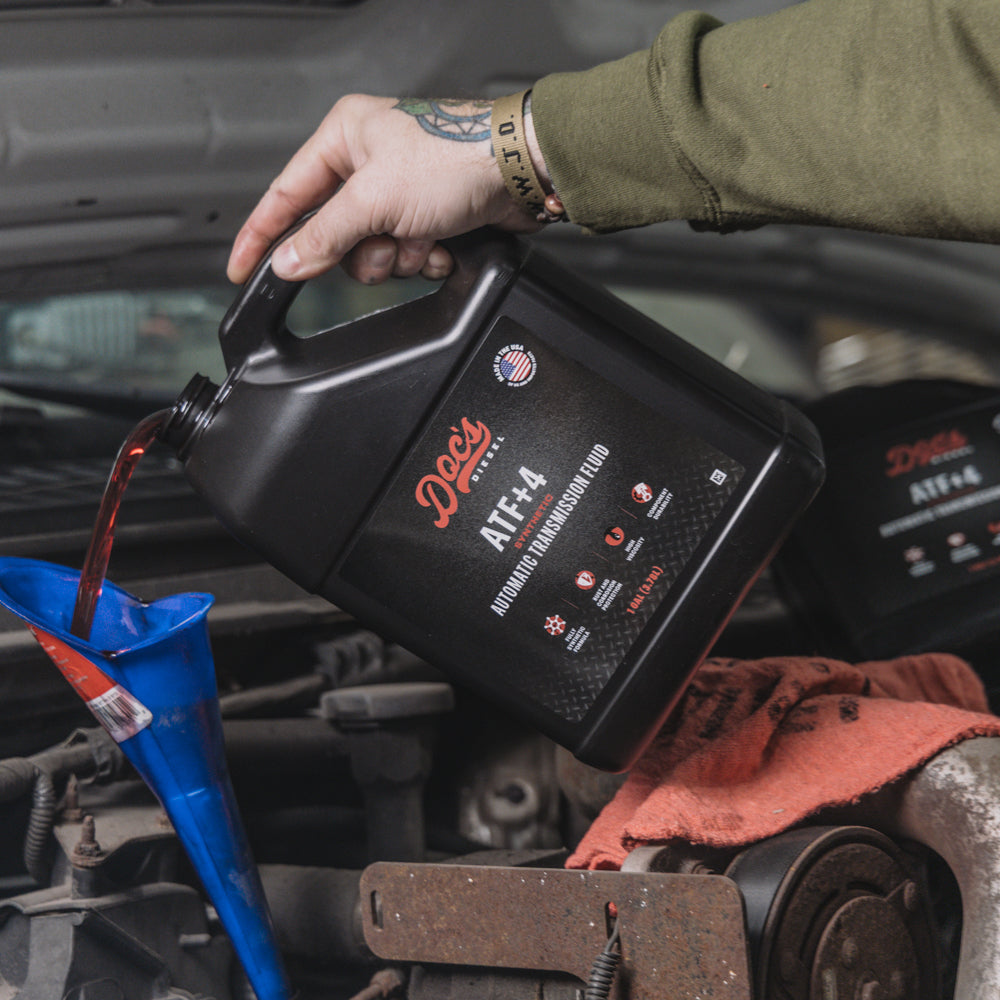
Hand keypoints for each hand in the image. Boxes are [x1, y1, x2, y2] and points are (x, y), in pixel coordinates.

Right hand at [227, 95, 542, 284]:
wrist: (520, 172)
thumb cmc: (456, 158)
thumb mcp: (375, 199)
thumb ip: (325, 235)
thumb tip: (288, 260)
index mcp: (344, 138)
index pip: (285, 194)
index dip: (262, 235)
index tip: (242, 267)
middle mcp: (369, 162)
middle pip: (334, 234)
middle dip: (361, 250)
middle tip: (382, 243)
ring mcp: (400, 192)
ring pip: (371, 251)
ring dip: (396, 257)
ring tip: (420, 240)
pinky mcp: (428, 216)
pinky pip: (405, 255)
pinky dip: (423, 258)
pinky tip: (441, 245)